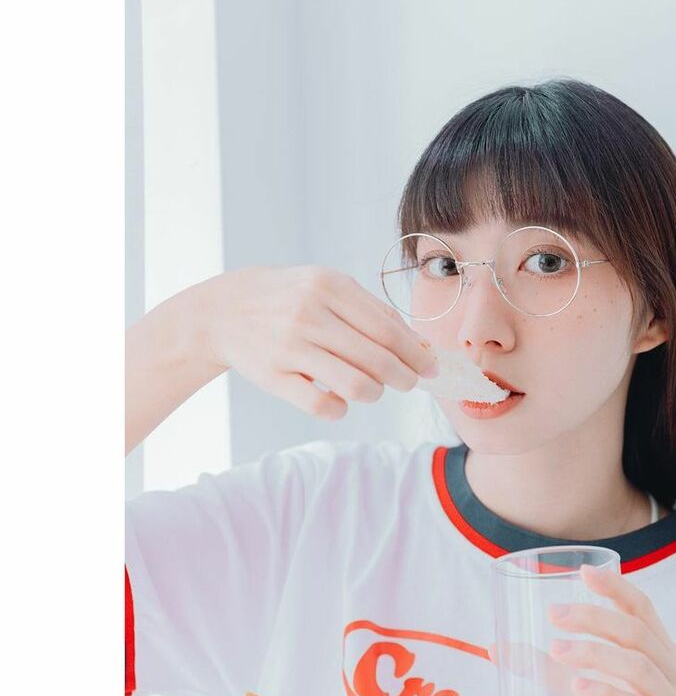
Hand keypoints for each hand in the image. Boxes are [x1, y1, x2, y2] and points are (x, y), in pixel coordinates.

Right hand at [170, 265, 439, 418]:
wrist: (224, 310)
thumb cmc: (291, 299)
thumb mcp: (328, 288)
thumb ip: (371, 312)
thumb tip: (419, 346)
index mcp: (330, 287)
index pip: (388, 329)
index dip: (416, 354)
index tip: (432, 369)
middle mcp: (310, 314)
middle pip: (378, 359)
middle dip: (404, 378)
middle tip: (410, 383)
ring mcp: (290, 347)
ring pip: (356, 385)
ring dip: (375, 394)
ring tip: (373, 390)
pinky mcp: (274, 377)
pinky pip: (323, 406)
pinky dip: (341, 409)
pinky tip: (340, 401)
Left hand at [547, 564, 675, 695]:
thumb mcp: (577, 695)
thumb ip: (546, 670)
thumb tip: (493, 648)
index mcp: (660, 655)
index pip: (644, 611)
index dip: (617, 588)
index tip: (583, 573)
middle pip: (638, 634)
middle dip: (595, 619)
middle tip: (555, 616)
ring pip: (640, 669)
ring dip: (596, 654)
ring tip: (557, 650)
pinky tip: (580, 687)